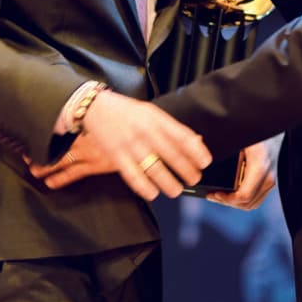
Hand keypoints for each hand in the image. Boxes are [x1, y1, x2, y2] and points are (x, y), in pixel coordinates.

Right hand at [28, 90, 210, 200]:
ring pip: (154, 168)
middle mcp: (145, 132)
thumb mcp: (151, 112)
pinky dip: (144, 187)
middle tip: (194, 179)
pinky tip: (153, 193)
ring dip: (168, 182)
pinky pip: (133, 176)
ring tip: (176, 190)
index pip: (182, 136)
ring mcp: (131, 145)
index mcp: (156, 119)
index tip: (205, 162)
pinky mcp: (117, 157)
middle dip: (186, 170)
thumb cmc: (126, 111)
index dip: (196, 151)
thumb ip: (171, 127)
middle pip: (171, 155)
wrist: (96, 108)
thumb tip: (195, 140)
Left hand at [205, 134, 282, 209]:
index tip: (214, 193)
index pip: (244, 194)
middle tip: (212, 195)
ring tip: (219, 195)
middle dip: (228, 202)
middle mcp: (268, 173)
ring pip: (253, 203)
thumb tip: (198, 142)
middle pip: (247, 203)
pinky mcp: (271, 180)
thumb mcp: (236, 133)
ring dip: (235, 203)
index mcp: (259, 163)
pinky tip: (231, 192)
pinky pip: (257, 197)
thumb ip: (220, 141)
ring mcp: (272, 178)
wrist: (272, 123)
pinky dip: (243, 199)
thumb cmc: (253, 127)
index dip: (227, 199)